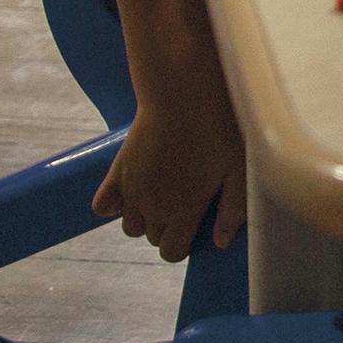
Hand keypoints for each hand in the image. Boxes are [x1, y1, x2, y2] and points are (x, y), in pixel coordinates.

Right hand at [91, 65, 246, 261]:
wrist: (183, 89)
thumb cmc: (220, 127)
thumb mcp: (239, 170)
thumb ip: (232, 210)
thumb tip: (221, 242)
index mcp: (182, 211)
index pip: (172, 253)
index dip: (186, 242)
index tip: (200, 219)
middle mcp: (151, 206)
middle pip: (153, 238)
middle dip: (170, 226)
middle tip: (191, 195)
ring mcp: (130, 188)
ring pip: (130, 225)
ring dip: (146, 216)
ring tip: (168, 188)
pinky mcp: (118, 169)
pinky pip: (103, 204)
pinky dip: (114, 204)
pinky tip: (134, 189)